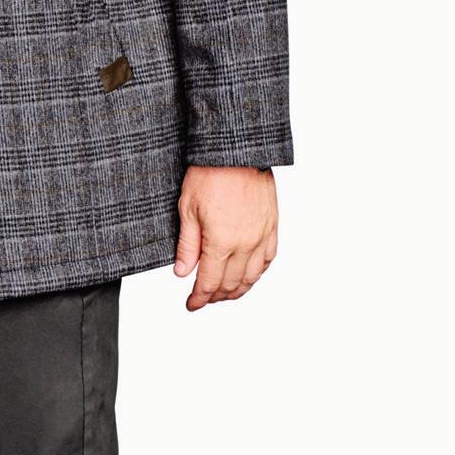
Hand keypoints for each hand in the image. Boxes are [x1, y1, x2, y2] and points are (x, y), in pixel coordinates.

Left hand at [174, 164, 277, 309]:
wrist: (236, 150)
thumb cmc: (209, 173)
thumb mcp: (187, 209)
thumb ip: (187, 246)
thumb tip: (183, 273)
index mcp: (221, 242)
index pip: (209, 282)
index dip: (199, 298)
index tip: (191, 305)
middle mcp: (246, 243)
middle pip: (231, 283)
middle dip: (216, 296)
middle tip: (204, 299)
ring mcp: (262, 235)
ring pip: (253, 276)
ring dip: (238, 290)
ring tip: (225, 294)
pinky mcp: (272, 225)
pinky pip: (269, 258)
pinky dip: (258, 272)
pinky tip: (250, 275)